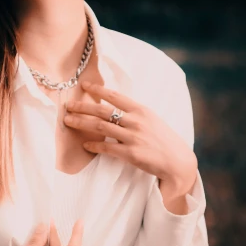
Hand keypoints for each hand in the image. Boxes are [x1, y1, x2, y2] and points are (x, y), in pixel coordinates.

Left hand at [63, 81, 197, 190]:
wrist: (177, 161)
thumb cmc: (163, 139)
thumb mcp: (151, 119)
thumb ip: (134, 113)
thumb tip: (114, 107)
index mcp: (141, 110)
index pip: (115, 96)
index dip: (98, 89)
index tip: (84, 85)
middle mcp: (136, 121)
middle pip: (102, 111)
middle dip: (83, 107)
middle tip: (68, 105)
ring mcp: (133, 137)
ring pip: (100, 127)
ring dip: (81, 123)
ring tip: (68, 121)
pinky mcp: (130, 153)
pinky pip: (106, 147)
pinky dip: (93, 145)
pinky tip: (84, 144)